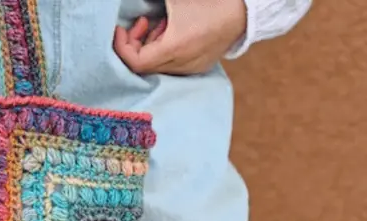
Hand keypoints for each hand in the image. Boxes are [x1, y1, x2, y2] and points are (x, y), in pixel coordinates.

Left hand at [113, 0, 247, 74]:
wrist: (246, 9)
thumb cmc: (211, 0)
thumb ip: (150, 3)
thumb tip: (135, 8)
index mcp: (175, 47)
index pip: (135, 62)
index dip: (122, 46)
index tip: (120, 29)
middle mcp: (182, 64)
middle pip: (143, 67)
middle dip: (135, 45)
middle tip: (142, 23)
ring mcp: (192, 68)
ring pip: (157, 67)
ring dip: (150, 47)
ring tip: (159, 25)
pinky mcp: (199, 66)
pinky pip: (171, 66)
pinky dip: (164, 52)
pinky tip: (172, 33)